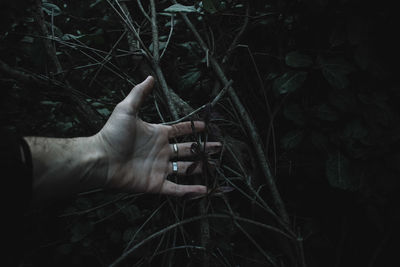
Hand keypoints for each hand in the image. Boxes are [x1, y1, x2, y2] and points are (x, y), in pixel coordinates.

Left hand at [95, 76, 220, 196]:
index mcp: (158, 134)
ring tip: (215, 166)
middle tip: (218, 147)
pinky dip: (191, 190)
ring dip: (200, 168)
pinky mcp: (156, 184)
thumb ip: (139, 93)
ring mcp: (160, 168)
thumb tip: (150, 77)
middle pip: (187, 149)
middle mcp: (161, 152)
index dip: (192, 128)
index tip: (206, 126)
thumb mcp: (127, 109)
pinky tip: (205, 189)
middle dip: (203, 148)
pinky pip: (176, 189)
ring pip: (185, 168)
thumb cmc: (113, 134)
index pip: (180, 130)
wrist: (101, 159)